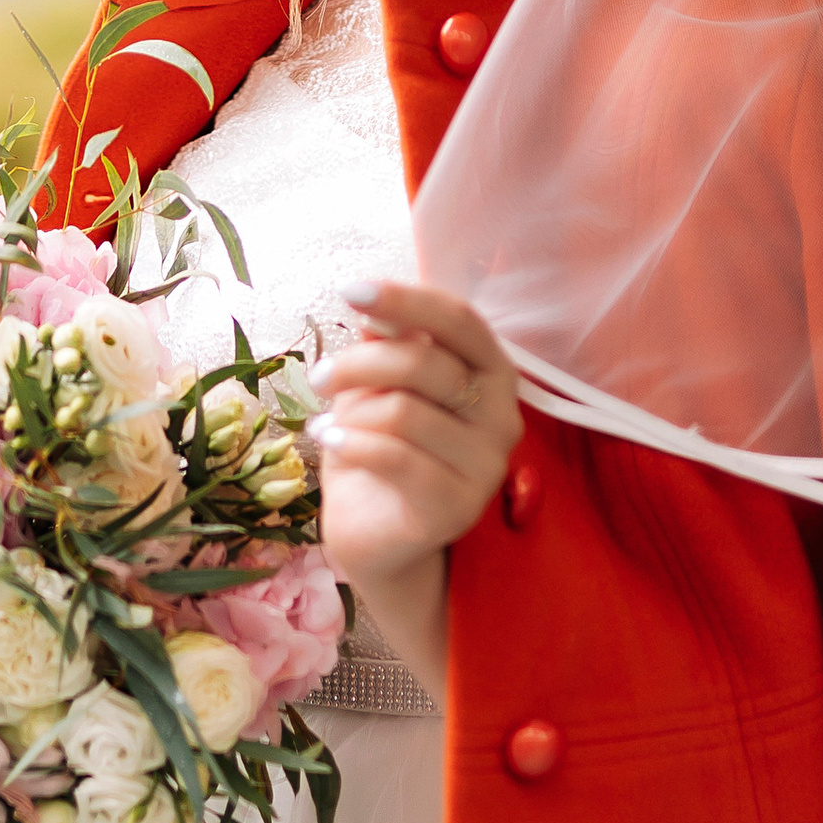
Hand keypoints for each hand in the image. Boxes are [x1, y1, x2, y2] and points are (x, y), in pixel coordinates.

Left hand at [310, 283, 522, 695]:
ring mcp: (486, 466)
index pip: (459, 320)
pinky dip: (353, 443)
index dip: (406, 300)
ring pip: (406, 411)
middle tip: (320, 377)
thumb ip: (389, 348)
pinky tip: (330, 442)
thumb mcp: (381, 386)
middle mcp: (502, 417)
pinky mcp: (457, 506)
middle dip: (360, 362)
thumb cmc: (384, 446)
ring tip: (330, 424)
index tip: (350, 290)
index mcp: (492, 373)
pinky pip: (396, 458)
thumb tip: (377, 314)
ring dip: (352, 412)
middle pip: (427, 363)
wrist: (378, 532)